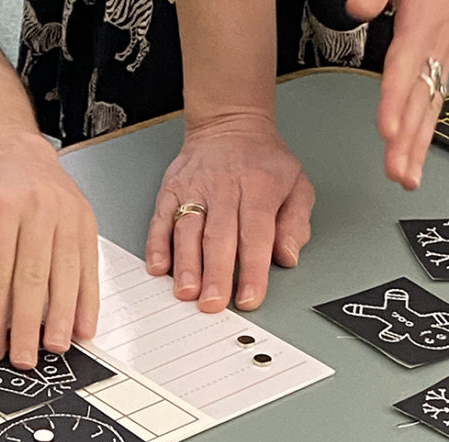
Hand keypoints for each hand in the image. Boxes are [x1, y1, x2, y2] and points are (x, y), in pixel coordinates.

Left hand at [0, 133, 98, 369]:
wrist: (17, 157)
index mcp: (0, 209)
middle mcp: (37, 208)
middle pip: (33, 278)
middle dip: (28, 325)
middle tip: (25, 359)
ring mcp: (67, 214)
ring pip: (66, 275)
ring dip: (61, 319)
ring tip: (56, 349)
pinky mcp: (87, 223)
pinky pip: (89, 269)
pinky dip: (87, 303)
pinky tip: (83, 327)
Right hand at [145, 115, 314, 311]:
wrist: (230, 126)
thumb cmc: (262, 163)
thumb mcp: (297, 184)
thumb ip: (296, 223)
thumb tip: (287, 256)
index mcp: (259, 188)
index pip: (256, 235)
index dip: (251, 270)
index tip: (248, 298)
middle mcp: (224, 188)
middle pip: (218, 237)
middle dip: (214, 273)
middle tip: (212, 303)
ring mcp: (194, 189)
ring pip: (187, 231)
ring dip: (185, 265)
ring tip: (185, 292)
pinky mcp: (170, 191)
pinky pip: (160, 220)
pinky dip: (157, 245)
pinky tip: (159, 267)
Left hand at [347, 0, 448, 188]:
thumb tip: (358, 9)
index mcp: (422, 22)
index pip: (403, 67)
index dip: (395, 101)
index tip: (385, 131)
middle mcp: (434, 45)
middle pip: (418, 99)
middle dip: (407, 139)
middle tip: (395, 172)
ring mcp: (439, 58)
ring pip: (428, 109)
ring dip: (416, 148)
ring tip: (405, 181)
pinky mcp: (438, 68)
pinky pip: (432, 107)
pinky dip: (422, 138)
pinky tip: (414, 163)